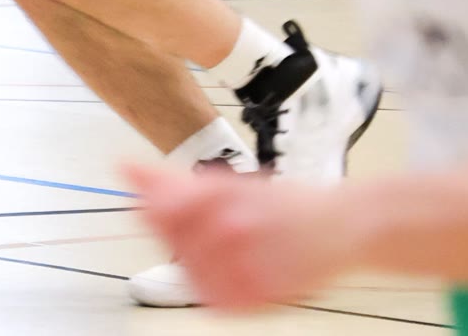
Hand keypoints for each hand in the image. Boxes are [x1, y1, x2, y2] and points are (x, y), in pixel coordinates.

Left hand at [124, 162, 359, 309]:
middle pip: (174, 244)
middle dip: (185, 236)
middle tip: (223, 227)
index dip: (154, 213)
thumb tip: (123, 167)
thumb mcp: (227, 182)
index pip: (157, 212)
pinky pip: (216, 301)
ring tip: (238, 250)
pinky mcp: (258, 299)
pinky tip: (243, 271)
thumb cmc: (285, 202)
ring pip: (192, 274)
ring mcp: (244, 266)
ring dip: (204, 265)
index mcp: (218, 196)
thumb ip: (170, 181)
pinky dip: (222, 289)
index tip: (158, 209)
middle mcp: (229, 230)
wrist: (344, 226)